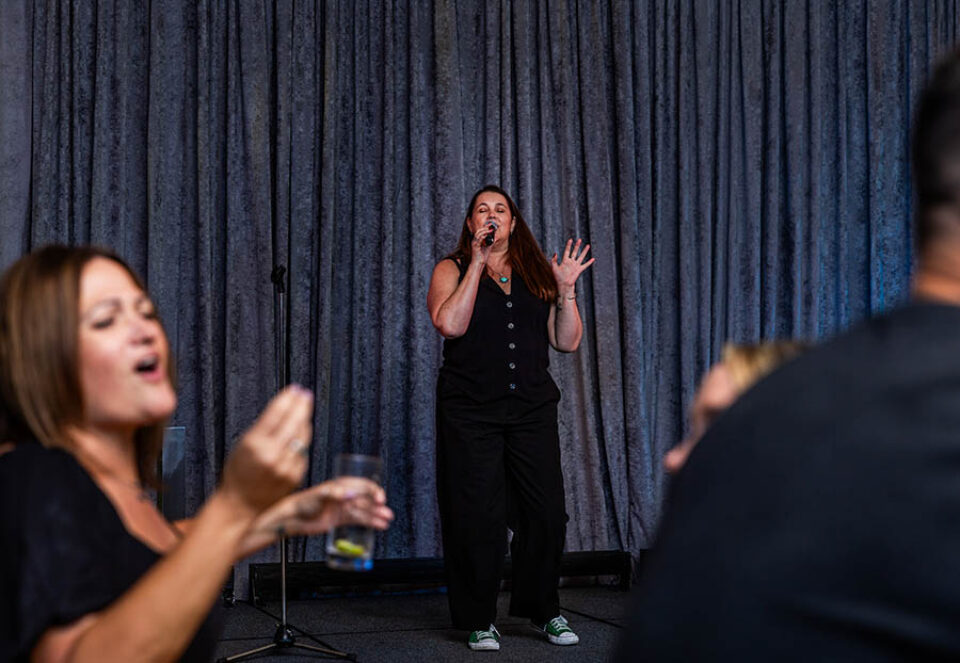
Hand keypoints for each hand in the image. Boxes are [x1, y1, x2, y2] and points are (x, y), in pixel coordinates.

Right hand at [220, 385, 313, 516]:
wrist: (240, 505)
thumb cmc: (238, 473)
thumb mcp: (242, 445)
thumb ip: (262, 429)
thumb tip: (283, 407)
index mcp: (254, 444)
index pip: (276, 414)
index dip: (288, 399)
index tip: (295, 389)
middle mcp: (271, 455)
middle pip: (293, 423)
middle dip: (301, 406)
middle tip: (305, 395)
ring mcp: (284, 467)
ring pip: (302, 437)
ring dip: (304, 421)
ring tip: (304, 409)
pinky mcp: (294, 476)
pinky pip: (303, 452)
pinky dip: (302, 441)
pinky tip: (301, 432)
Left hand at [285, 477, 393, 535]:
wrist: (293, 519)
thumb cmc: (303, 503)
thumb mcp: (319, 496)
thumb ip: (335, 494)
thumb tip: (352, 494)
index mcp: (341, 486)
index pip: (363, 485)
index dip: (374, 491)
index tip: (380, 500)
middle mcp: (345, 496)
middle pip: (366, 499)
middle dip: (378, 505)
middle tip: (387, 512)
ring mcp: (343, 508)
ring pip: (364, 511)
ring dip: (376, 515)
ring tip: (387, 520)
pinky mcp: (341, 519)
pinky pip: (358, 520)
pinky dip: (369, 523)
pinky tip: (378, 526)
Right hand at [470, 223, 496, 262]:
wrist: (479, 263)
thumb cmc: (482, 256)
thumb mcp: (488, 247)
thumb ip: (491, 241)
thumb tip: (495, 236)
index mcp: (477, 240)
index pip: (480, 231)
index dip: (485, 227)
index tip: (491, 225)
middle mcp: (474, 241)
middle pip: (478, 231)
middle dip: (485, 227)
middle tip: (491, 225)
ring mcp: (474, 243)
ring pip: (478, 234)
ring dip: (484, 231)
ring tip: (489, 229)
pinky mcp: (475, 246)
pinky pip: (478, 239)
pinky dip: (482, 236)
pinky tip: (487, 235)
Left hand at [551, 238, 594, 289]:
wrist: (564, 284)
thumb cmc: (558, 277)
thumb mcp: (554, 268)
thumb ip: (553, 260)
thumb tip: (555, 253)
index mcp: (565, 260)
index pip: (567, 251)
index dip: (569, 245)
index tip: (570, 239)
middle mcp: (571, 262)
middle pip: (575, 252)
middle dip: (577, 246)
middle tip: (580, 239)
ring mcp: (575, 265)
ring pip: (581, 256)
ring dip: (584, 251)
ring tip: (588, 245)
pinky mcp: (579, 270)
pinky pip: (585, 265)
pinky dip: (589, 262)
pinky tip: (593, 259)